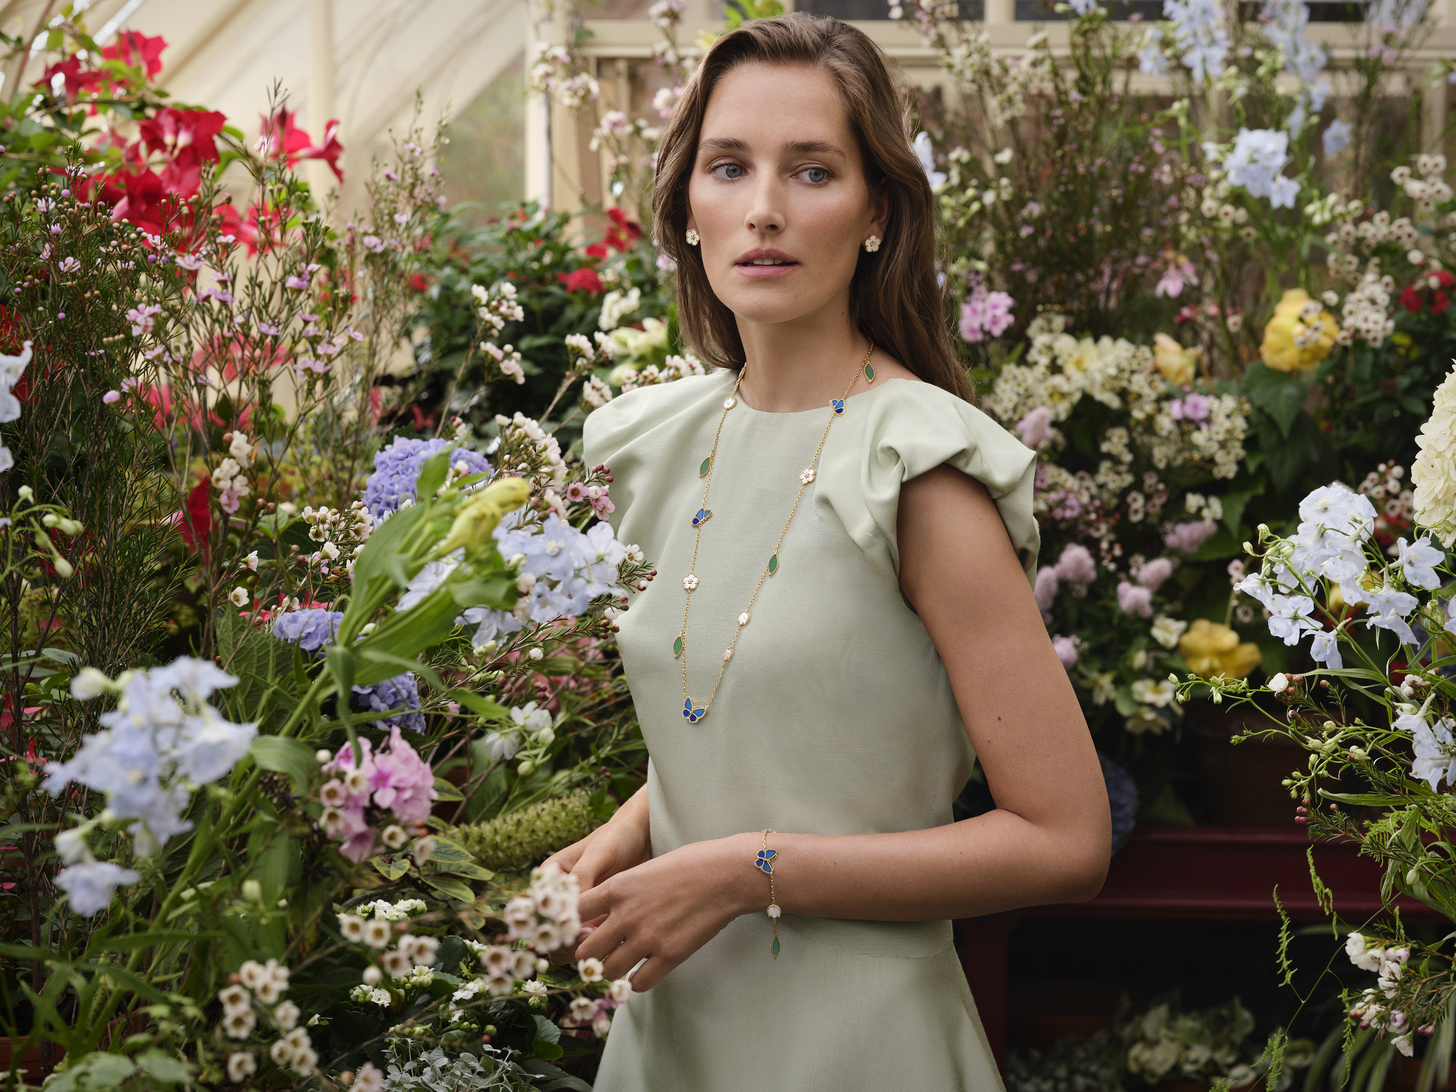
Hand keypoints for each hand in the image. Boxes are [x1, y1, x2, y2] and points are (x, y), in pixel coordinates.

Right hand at [542, 789, 651, 963]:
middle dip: (564, 940)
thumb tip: (571, 907)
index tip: (570, 925)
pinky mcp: (596, 920)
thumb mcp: (599, 852)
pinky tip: (615, 939)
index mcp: (551, 877)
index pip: (536, 907)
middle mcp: (559, 898)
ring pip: (566, 942)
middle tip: (589, 937)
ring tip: (602, 937)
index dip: (548, 922)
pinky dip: (597, 946)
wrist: (642, 837)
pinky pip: (589, 942)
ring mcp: (578, 911)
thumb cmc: (616, 838)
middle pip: (548, 931)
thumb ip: (583, 876)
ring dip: (579, 947)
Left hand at [571, 832, 758, 991]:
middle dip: (588, 955)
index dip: (573, 925)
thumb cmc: (688, 864)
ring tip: (622, 965)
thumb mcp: (644, 868)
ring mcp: (647, 938)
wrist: (726, 874)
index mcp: (616, 888)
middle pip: (584, 951)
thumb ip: (621, 891)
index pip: (573, 914)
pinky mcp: (669, 956)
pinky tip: (644, 971)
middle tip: (598, 955)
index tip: (578, 930)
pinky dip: (637, 981)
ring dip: (611, 971)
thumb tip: (603, 910)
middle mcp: (625, 915)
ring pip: (607, 971)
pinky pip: (638, 983)